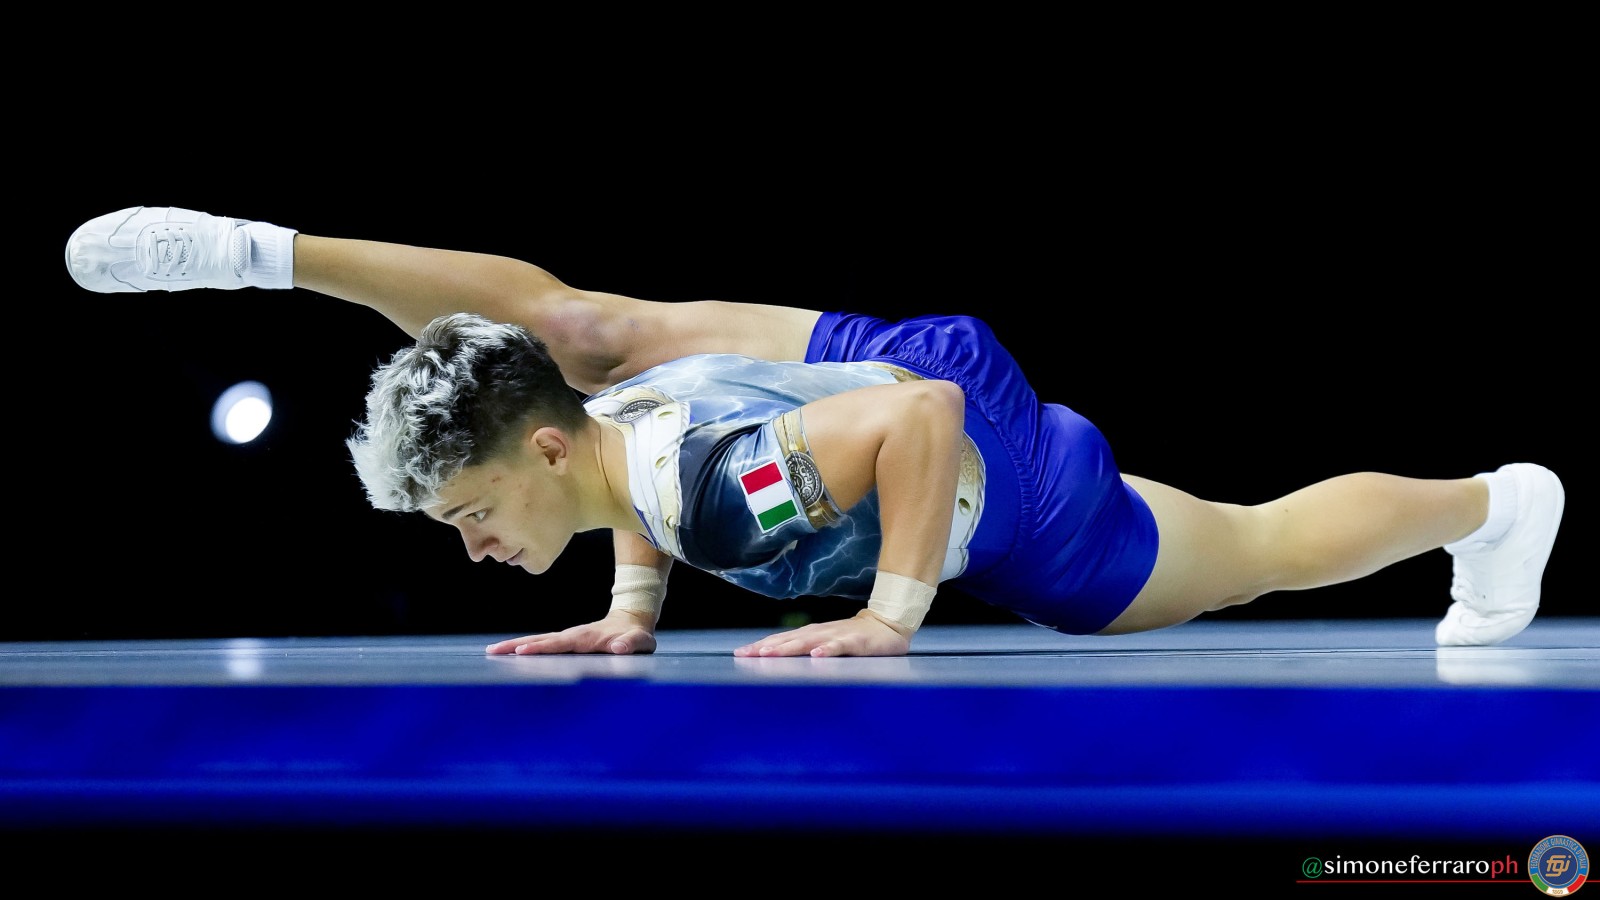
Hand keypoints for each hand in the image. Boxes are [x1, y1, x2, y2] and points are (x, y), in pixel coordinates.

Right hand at [485, 610, 656, 655]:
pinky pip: (543, 645)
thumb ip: (632, 643)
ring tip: (493, 651)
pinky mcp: (566, 642)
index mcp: (586, 638)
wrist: (630, 620)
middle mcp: (573, 636)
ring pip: (539, 641)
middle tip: (494, 651)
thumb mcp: (640, 641)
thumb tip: (619, 647)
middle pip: (541, 640)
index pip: (560, 644)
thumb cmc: (636, 635)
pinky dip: (526, 647)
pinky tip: (510, 654)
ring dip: (515, 645)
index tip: (522, 650)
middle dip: (517, 645)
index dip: (542, 647)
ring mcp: (568, 638)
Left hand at [733, 609, 912, 657]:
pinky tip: (817, 656)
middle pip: (788, 640)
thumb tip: (779, 659)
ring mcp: (836, 636)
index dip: (759, 646)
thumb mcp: (825, 643)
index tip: (739, 654)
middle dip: (765, 647)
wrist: (887, 624)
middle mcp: (818, 633)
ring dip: (788, 647)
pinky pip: (839, 646)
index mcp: (810, 634)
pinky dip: (827, 650)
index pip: (780, 640)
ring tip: (769, 654)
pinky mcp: (854, 642)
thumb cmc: (852, 636)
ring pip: (808, 642)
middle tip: (745, 655)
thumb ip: (806, 650)